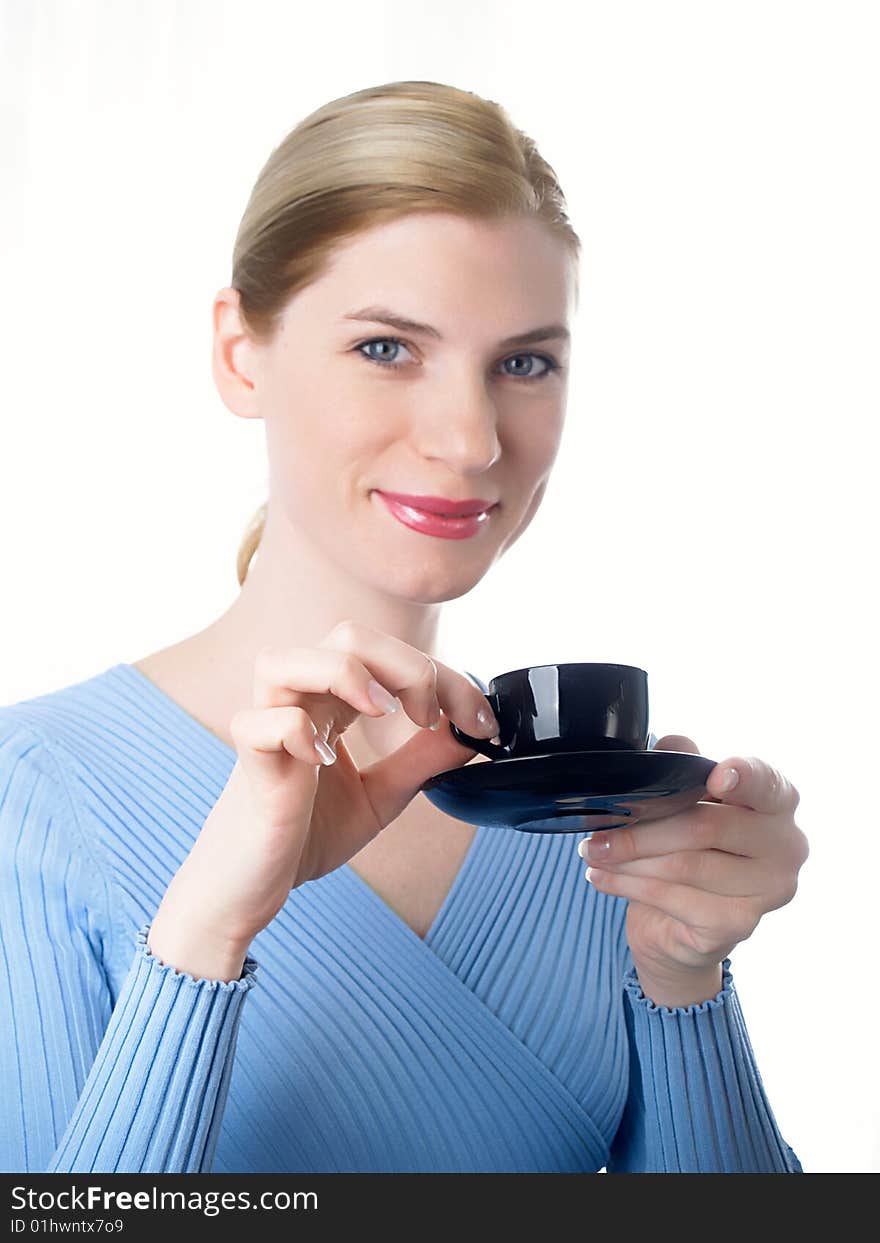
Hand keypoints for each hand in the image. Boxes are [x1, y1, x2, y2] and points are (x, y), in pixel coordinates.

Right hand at [147, 621, 497, 974]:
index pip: (391, 658)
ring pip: (286, 658)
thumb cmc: (306, 834)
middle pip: (346, 636)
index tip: (481, 721)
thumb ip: (423, 760)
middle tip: (429, 716)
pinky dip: (296, 730)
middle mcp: (298, 702)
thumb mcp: (384, 796)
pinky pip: (260, 722)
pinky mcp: (249, 766)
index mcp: (331, 701)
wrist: (253, 889)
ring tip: (380, 713)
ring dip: (345, 675)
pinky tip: (325, 760)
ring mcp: (268, 729)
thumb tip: (472, 731)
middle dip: (405, 665)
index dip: (447, 679)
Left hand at [578, 735, 808, 1004]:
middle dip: (642, 828)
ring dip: (628, 858)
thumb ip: (684, 767)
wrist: (683, 923)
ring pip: (684, 865)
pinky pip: (673, 898)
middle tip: (597, 830)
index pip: (765, 783)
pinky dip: (628, 885)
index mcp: (778, 801)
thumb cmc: (689, 848)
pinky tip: (602, 877)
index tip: (716, 777)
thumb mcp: (686, 799)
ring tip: (594, 851)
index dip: (743, 778)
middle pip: (706, 826)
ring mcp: (769, 889)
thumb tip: (672, 745)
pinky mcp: (739, 923)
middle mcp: (787, 845)